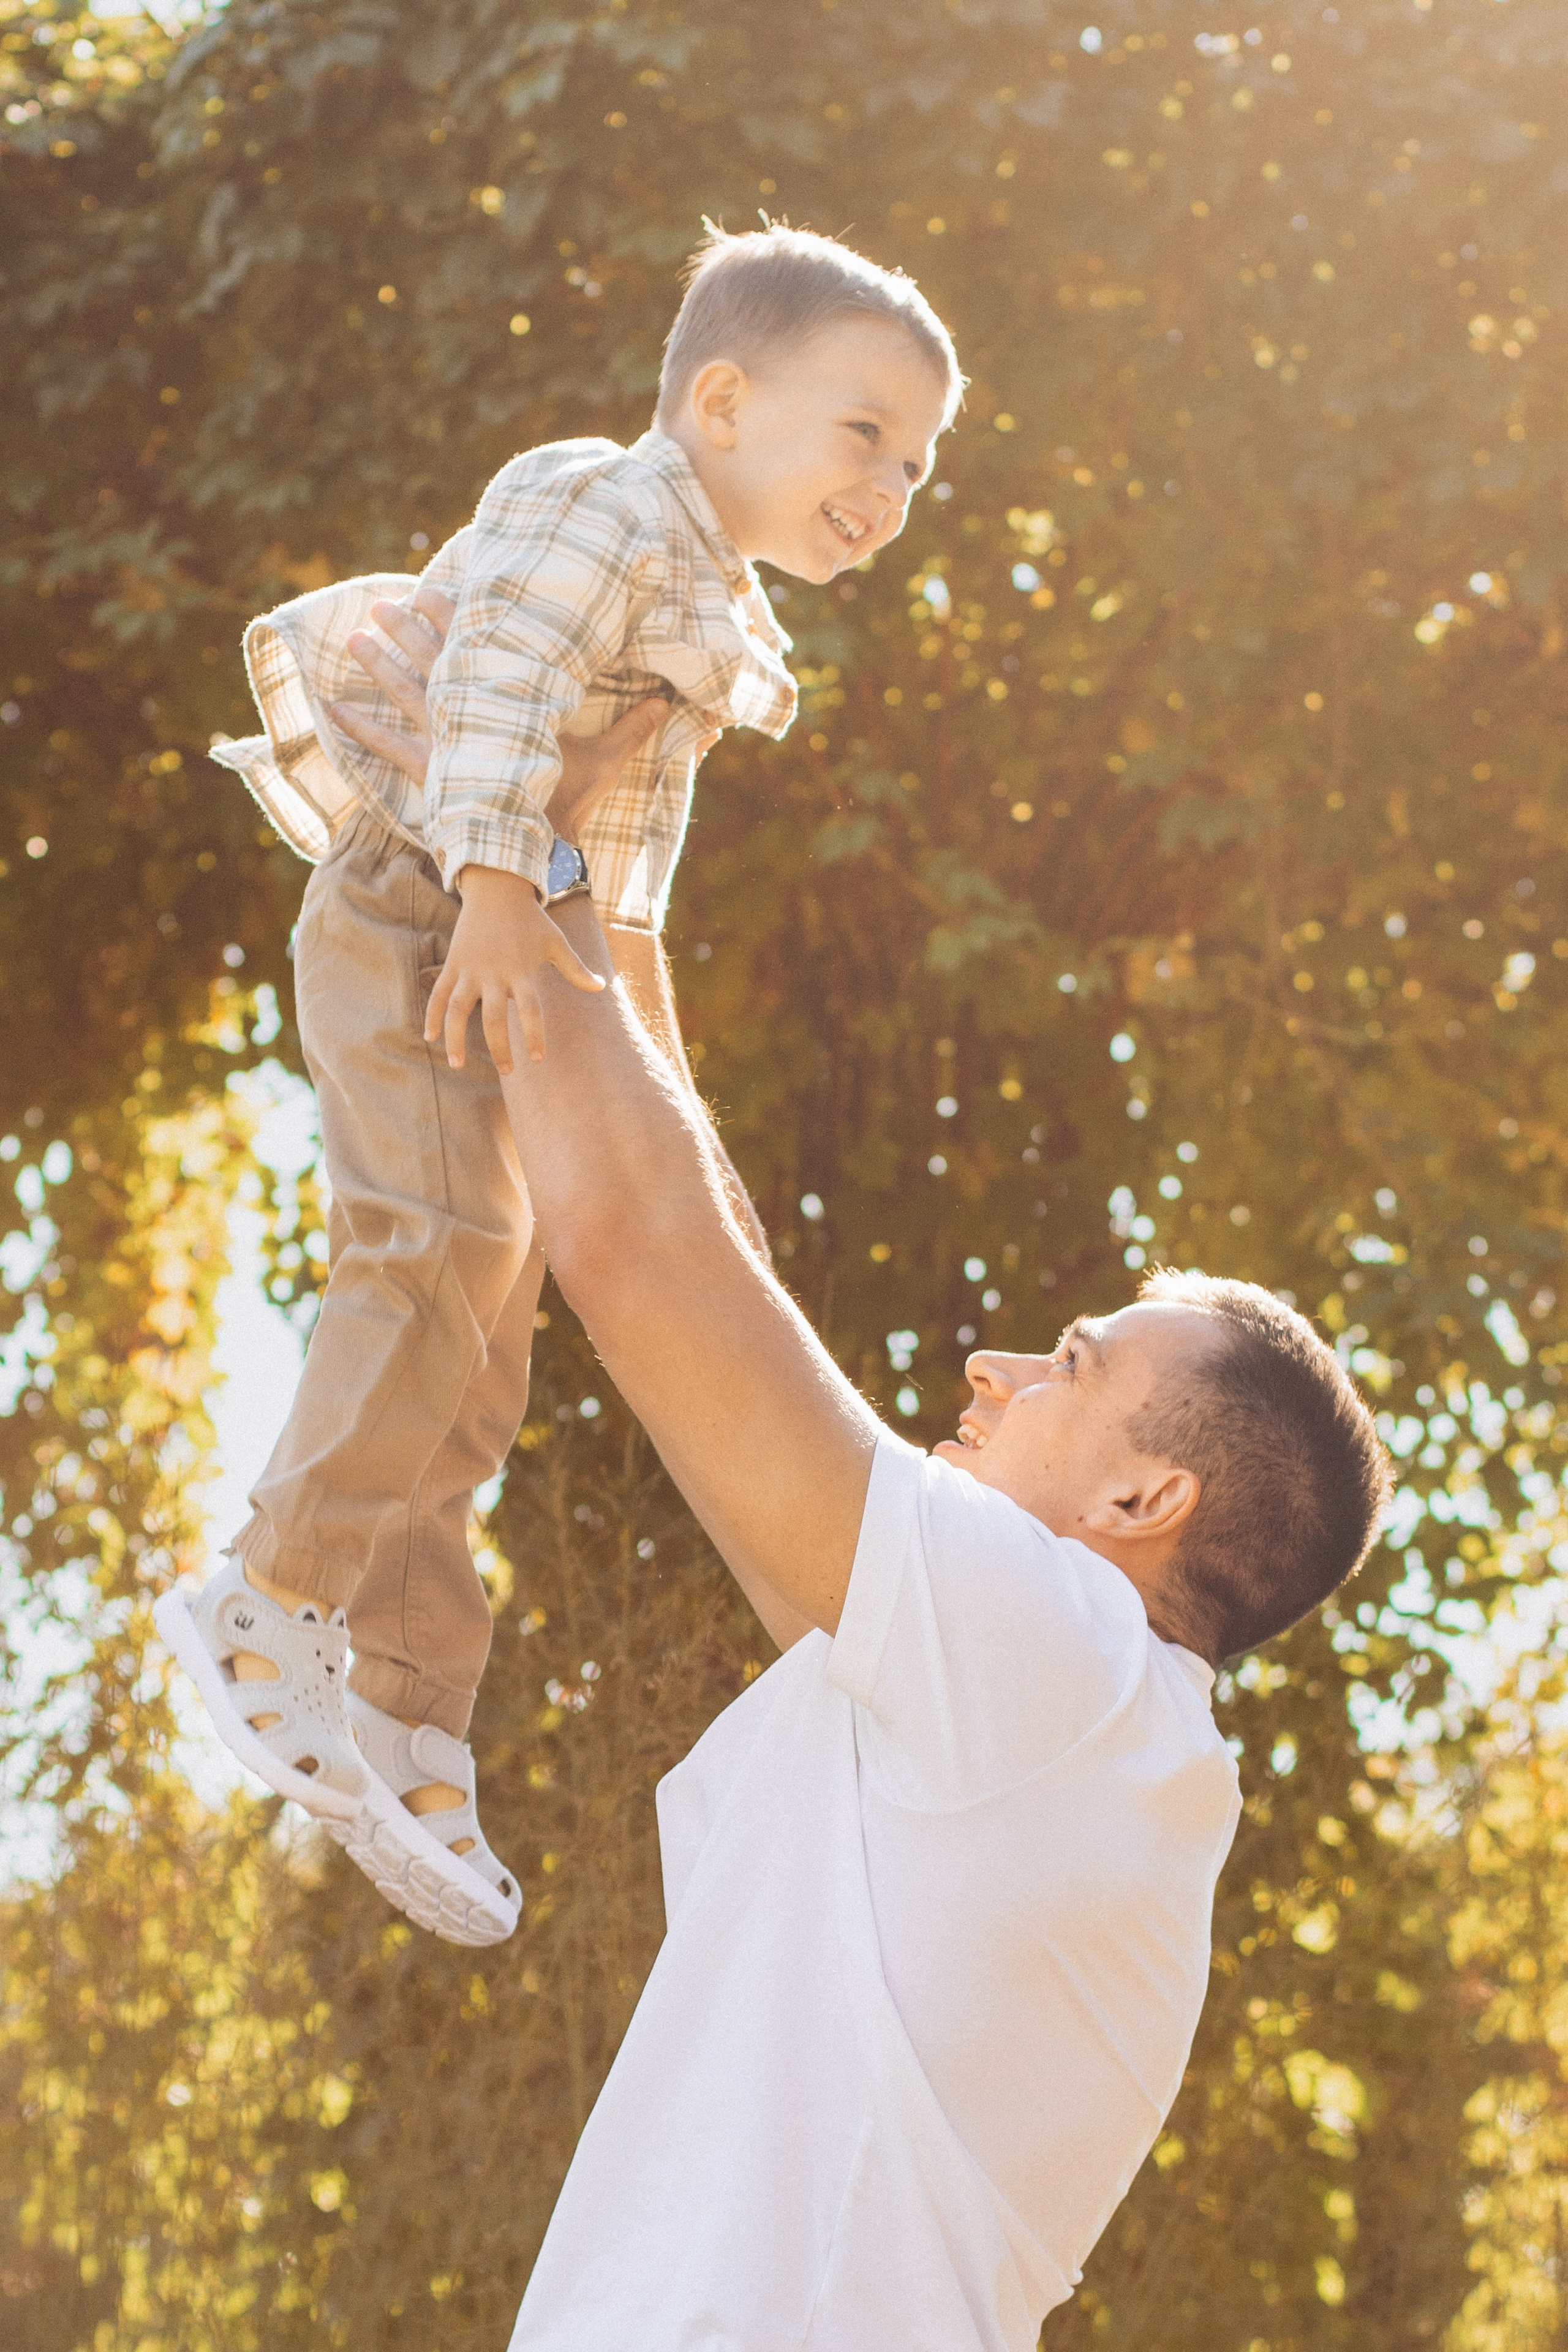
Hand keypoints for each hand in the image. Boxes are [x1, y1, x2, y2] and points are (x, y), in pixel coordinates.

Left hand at [335, 590, 674, 825]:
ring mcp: (446, 741)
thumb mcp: (606, 760)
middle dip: (407, 626)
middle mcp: (472, 712)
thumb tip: (671, 700)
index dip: (456, 613)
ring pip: (403, 691)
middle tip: (382, 602)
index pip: (478, 644)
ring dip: (377, 663)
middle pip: (433, 657)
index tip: (433, 586)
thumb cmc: (570, 805)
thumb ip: (635, 727)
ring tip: (352, 637)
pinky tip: (330, 708)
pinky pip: (384, 745)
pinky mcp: (429, 772)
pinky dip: (356, 727)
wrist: (538, 852)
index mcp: (510, 699)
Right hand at [429, 867, 604, 1072]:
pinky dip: (432, 1015)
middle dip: (499, 1047)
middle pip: (492, 1018)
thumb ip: (575, 968)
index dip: (533, 1035)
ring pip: (458, 1010)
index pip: (530, 1010)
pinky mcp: (454, 964)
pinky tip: (429, 1036)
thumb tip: (601, 987)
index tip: (538, 1059)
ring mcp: (470, 969)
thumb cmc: (530, 920)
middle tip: (507, 1071)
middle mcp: (494, 973)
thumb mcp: (555, 942)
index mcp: (521, 971)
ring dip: (455, 1038)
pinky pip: (439, 993)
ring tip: (457, 1064)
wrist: (496, 888)